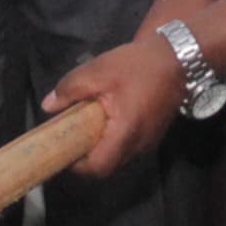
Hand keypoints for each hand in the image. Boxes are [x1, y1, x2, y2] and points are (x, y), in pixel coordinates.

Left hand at [45, 22, 190, 177]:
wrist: (177, 58)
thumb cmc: (137, 65)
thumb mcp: (97, 71)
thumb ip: (70, 89)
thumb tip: (48, 106)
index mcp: (125, 132)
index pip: (98, 168)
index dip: (77, 166)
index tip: (64, 149)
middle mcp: (139, 145)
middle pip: (107, 167)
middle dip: (87, 157)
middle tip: (72, 138)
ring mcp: (149, 142)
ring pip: (119, 159)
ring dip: (102, 149)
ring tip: (88, 128)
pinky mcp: (153, 136)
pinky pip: (129, 149)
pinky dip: (115, 142)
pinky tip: (107, 122)